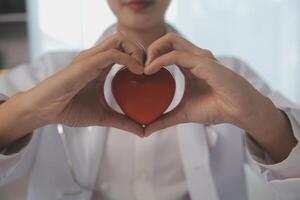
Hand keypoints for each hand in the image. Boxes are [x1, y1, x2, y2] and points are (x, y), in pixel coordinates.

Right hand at [21, 33, 144, 135]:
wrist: (44, 111)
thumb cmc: (69, 110)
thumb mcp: (103, 116)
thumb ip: (123, 122)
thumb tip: (143, 132)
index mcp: (100, 66)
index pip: (124, 49)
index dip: (140, 56)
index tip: (151, 73)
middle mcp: (96, 58)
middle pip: (124, 39)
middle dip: (141, 50)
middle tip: (150, 69)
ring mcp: (90, 59)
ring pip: (119, 40)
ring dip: (137, 51)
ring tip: (144, 70)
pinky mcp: (84, 63)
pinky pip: (111, 54)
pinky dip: (129, 60)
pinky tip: (138, 72)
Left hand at [144, 33, 267, 135]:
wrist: (239, 111)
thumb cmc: (216, 109)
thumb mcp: (183, 113)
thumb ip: (165, 119)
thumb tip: (146, 130)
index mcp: (190, 65)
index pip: (167, 50)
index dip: (151, 56)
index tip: (138, 72)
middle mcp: (194, 57)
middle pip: (167, 40)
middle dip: (149, 49)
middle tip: (138, 66)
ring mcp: (199, 57)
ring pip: (171, 40)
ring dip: (152, 51)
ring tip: (142, 67)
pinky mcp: (203, 62)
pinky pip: (176, 55)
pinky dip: (160, 60)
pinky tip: (149, 71)